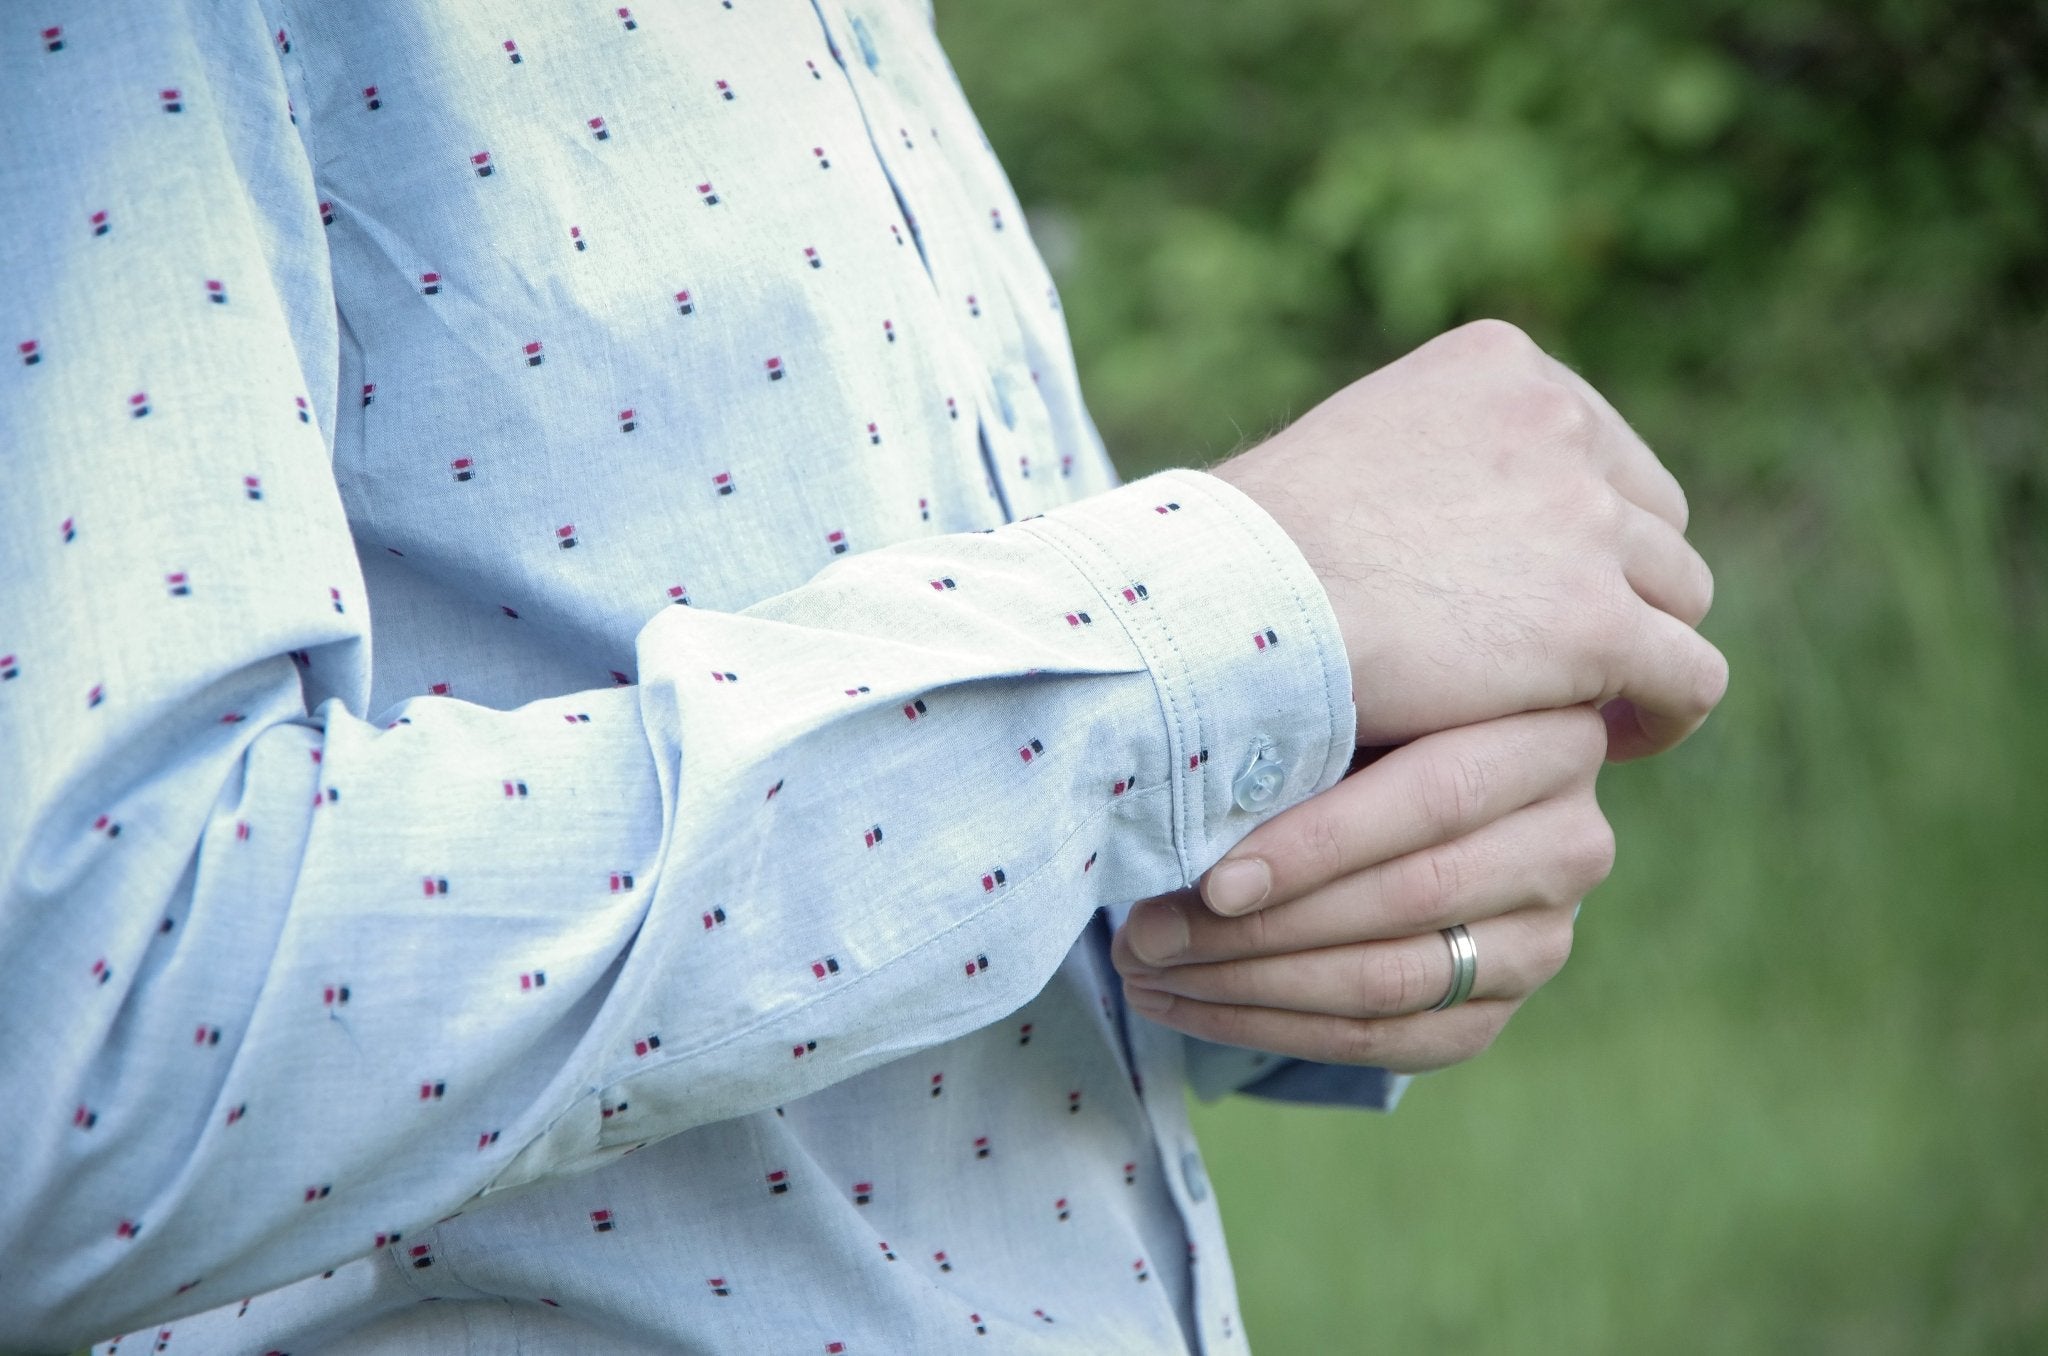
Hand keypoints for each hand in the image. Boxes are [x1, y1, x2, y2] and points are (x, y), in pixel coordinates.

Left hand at [1112, 707, 1611, 1070]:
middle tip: (1146, 935)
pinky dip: (1278, 1030)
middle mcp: (1572, 837)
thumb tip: (1206, 742)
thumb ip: (1313, 707)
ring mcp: (1547, 933)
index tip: (1212, 880)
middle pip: (1412, 896)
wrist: (1381, 771)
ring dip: (1254, 986)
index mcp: (1550, 730)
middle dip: (1262, 926)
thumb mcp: (1342, 683)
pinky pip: (1392, 1042)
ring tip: (1149, 971)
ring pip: (1393, 978)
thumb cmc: (1345, 709)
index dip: (1320, 843)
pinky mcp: (1500, 1004)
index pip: (1436, 795)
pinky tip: (1194, 1008)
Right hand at [1211, 319, 1725, 759]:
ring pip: (1676, 593)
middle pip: (1648, 516)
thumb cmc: (1248, 551)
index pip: (1593, 447)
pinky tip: (1623, 738)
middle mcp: (1559, 423)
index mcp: (1499, 365)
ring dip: (1641, 648)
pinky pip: (1688, 674)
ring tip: (1601, 705)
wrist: (1232, 604)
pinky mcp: (1596, 623)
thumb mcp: (1347, 452)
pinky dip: (1667, 709)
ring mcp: (1586, 520)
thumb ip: (1427, 464)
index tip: (1547, 588)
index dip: (1582, 528)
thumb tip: (1452, 529)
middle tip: (1575, 654)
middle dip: (1619, 583)